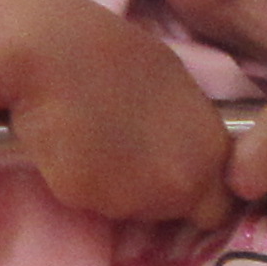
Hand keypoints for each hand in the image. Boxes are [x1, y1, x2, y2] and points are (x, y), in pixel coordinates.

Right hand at [8, 0, 237, 229]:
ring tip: (98, 141)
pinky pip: (91, 201)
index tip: (176, 170)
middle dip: (162, 195)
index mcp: (212, 153)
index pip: (219, 204)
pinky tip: (72, 147)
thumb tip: (191, 148)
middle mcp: (182, 186)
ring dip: (121, 188)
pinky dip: (83, 183)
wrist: (47, 55)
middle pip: (178, 212)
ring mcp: (134, 199)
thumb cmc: (113, 53)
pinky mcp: (88, 201)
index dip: (198, 191)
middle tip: (132, 155)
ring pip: (134, 209)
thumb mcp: (177, 86)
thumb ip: (193, 130)